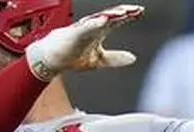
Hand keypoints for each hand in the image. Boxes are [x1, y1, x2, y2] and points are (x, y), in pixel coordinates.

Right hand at [25, 4, 143, 80]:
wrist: (52, 60)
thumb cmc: (72, 56)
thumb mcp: (99, 60)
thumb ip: (115, 58)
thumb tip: (133, 58)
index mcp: (99, 31)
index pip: (117, 21)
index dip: (129, 16)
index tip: (140, 12)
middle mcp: (92, 27)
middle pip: (111, 16)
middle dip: (124, 12)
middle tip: (137, 9)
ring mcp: (83, 28)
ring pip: (100, 18)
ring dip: (112, 14)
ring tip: (124, 12)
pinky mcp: (74, 33)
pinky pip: (86, 26)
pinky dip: (95, 23)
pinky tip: (103, 20)